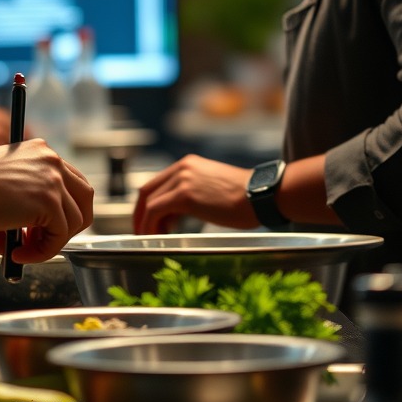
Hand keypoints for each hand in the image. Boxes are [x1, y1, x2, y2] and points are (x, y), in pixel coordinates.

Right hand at [0, 139, 93, 261]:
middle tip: (46, 240)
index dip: (59, 207)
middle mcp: (51, 159)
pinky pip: (59, 238)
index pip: (68, 179)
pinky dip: (42, 252)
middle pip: (84, 195)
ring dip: (52, 241)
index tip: (39, 226)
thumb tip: (38, 238)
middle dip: (71, 223)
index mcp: (39, 150)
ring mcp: (53, 180)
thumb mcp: (4, 188)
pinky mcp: (50, 202)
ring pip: (75, 220)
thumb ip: (28, 204)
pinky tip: (18, 253)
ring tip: (24, 248)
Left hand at [133, 155, 257, 233]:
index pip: (157, 182)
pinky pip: (155, 210)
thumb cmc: (245, 197)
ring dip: (145, 222)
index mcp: (188, 164)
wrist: (261, 195)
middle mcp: (182, 168)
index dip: (148, 202)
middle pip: (147, 189)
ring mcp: (182, 179)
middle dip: (140, 212)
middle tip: (141, 230)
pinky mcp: (184, 195)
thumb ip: (192, 193)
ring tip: (150, 238)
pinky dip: (150, 224)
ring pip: (149, 201)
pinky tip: (156, 236)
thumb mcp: (213, 187)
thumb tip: (174, 213)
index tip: (148, 219)